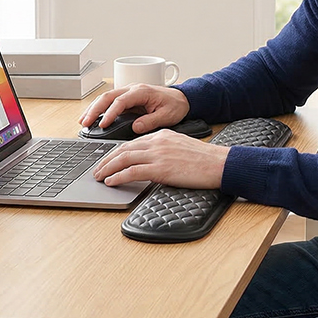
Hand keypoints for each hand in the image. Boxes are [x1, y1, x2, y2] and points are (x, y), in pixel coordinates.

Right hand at [79, 84, 189, 134]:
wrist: (183, 98)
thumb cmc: (176, 105)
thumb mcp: (167, 115)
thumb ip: (151, 121)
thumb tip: (136, 127)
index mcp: (142, 92)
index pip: (121, 101)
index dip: (110, 113)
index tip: (102, 124)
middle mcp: (133, 89)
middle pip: (107, 96)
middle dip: (94, 109)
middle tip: (85, 123)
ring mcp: (129, 92)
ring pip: (105, 98)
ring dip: (93, 108)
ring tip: (83, 122)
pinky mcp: (127, 98)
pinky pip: (109, 102)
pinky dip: (99, 109)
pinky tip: (92, 117)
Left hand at [92, 131, 230, 188]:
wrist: (219, 164)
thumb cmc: (206, 159)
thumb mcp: (182, 146)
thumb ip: (165, 149)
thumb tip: (152, 160)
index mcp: (163, 135)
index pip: (133, 142)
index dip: (117, 152)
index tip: (109, 160)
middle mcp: (158, 142)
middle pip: (123, 149)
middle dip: (107, 160)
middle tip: (98, 169)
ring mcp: (158, 155)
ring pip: (124, 159)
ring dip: (107, 168)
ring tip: (100, 176)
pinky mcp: (160, 169)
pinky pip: (132, 172)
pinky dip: (118, 177)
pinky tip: (112, 182)